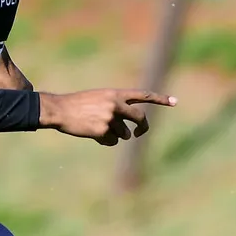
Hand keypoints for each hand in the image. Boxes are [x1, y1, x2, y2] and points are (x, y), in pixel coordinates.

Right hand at [37, 89, 175, 144]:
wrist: (60, 110)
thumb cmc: (78, 105)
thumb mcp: (99, 98)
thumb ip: (115, 107)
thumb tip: (128, 129)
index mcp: (116, 93)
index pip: (143, 94)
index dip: (160, 98)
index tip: (175, 102)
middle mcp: (116, 104)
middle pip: (140, 118)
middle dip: (142, 127)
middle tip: (138, 132)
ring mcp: (111, 118)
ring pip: (124, 133)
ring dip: (116, 135)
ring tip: (99, 129)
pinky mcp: (103, 131)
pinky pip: (112, 141)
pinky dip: (105, 141)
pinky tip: (93, 134)